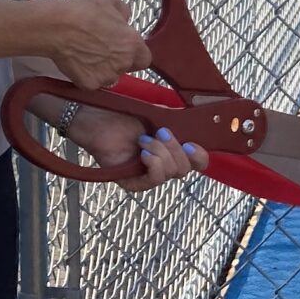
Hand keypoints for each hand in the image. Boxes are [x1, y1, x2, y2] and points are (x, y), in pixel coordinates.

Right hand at [47, 0, 153, 90]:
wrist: (56, 27)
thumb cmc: (82, 11)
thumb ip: (123, 11)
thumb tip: (125, 18)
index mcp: (132, 43)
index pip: (145, 58)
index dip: (135, 54)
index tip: (125, 48)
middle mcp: (123, 63)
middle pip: (126, 67)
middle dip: (116, 60)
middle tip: (101, 48)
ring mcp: (106, 76)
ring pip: (109, 77)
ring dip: (102, 69)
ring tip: (86, 53)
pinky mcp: (89, 85)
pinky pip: (91, 82)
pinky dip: (85, 75)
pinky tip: (76, 61)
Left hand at [63, 109, 205, 194]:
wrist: (100, 120)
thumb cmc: (126, 117)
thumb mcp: (161, 115)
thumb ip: (181, 122)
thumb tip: (200, 125)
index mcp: (174, 151)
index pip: (198, 162)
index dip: (199, 155)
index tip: (191, 143)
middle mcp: (163, 166)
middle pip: (185, 169)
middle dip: (176, 149)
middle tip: (162, 132)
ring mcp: (148, 177)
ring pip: (171, 173)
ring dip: (160, 151)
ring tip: (144, 139)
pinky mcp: (133, 184)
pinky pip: (154, 180)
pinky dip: (153, 163)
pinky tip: (143, 153)